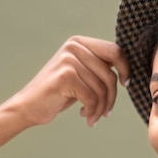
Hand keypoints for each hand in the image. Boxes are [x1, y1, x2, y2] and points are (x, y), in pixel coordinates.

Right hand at [7, 36, 129, 126]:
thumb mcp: (82, 75)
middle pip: (110, 74)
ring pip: (102, 88)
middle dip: (111, 97)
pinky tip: (84, 116)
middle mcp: (74, 46)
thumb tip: (128, 67)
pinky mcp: (65, 76)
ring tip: (92, 116)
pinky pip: (92, 97)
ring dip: (100, 108)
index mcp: (79, 42)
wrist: (29, 107)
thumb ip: (100, 67)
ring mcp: (68, 60)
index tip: (125, 84)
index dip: (125, 68)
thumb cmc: (59, 94)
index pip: (115, 51)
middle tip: (106, 112)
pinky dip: (92, 111)